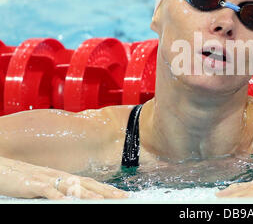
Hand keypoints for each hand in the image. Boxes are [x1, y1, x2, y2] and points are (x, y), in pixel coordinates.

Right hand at [0, 157, 127, 199]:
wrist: (2, 168)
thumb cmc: (23, 179)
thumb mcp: (45, 185)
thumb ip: (61, 191)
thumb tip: (75, 198)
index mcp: (64, 177)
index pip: (90, 183)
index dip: (107, 189)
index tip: (122, 194)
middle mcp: (60, 176)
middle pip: (87, 184)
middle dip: (107, 191)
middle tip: (124, 197)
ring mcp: (48, 180)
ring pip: (73, 187)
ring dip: (89, 194)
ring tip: (104, 201)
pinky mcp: (34, 185)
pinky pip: (49, 191)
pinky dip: (60, 196)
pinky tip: (69, 202)